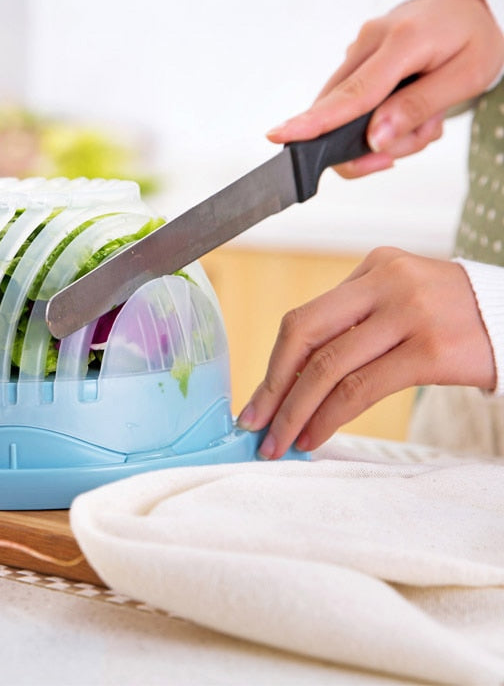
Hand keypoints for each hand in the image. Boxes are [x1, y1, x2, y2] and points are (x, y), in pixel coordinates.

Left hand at [237, 248, 495, 458]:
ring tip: (279, 441)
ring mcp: (409, 313)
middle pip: (304, 334)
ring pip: (328, 366)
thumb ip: (353, 323)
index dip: (275, 363)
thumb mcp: (402, 301)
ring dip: (296, 410)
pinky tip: (315, 436)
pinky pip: (362, 388)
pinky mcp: (431, 350)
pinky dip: (330, 416)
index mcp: (374, 267)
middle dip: (272, 385)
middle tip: (253, 422)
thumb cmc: (456, 319)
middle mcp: (387, 282)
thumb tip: (293, 377)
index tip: (258, 398)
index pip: (306, 318)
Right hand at [267, 0, 503, 177]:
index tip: (281, 136)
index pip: (354, 93)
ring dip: (381, 132)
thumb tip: (374, 139)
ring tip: (423, 119)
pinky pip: (351, 106)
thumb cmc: (471, 37)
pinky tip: (405, 109)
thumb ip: (419, 107)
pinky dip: (377, 120)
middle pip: (343, 111)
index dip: (317, 121)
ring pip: (345, 114)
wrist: (462, 3)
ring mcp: (355, 50)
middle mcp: (368, 41)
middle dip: (370, 143)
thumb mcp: (469, 75)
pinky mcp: (352, 62)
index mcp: (402, 41)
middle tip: (418, 139)